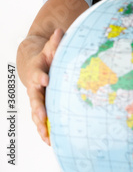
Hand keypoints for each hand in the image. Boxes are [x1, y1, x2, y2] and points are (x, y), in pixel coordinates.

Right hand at [26, 28, 63, 144]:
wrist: (35, 66)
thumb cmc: (46, 57)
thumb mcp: (50, 48)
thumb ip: (55, 42)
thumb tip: (60, 31)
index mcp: (37, 71)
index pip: (37, 74)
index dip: (40, 77)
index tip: (45, 80)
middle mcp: (34, 88)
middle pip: (34, 98)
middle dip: (38, 107)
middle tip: (42, 115)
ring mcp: (37, 99)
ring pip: (36, 113)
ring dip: (40, 124)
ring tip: (46, 135)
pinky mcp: (41, 107)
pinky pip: (41, 120)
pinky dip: (44, 130)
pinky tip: (50, 140)